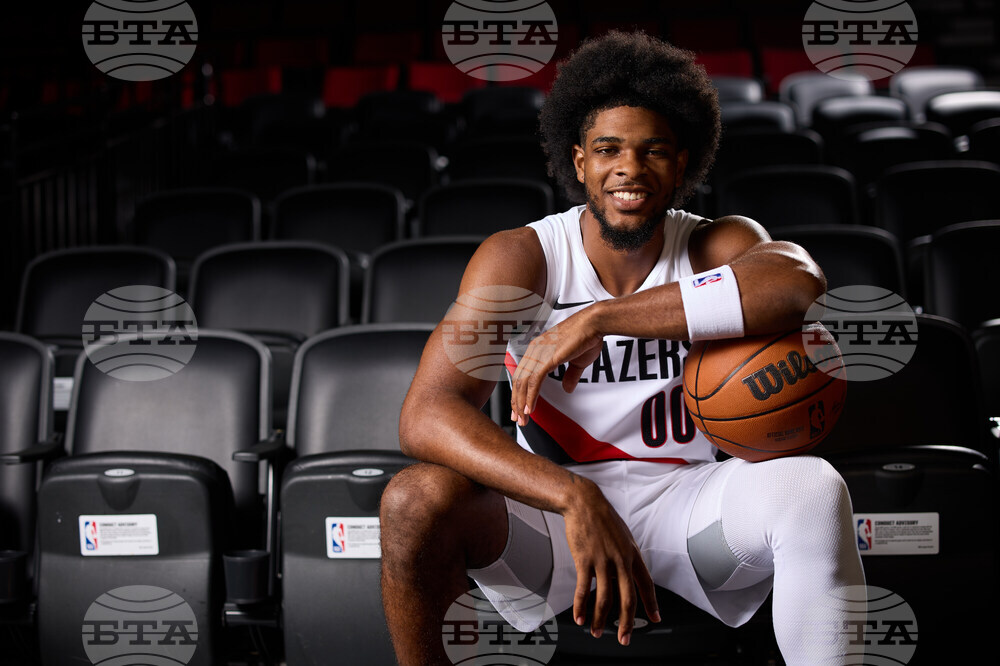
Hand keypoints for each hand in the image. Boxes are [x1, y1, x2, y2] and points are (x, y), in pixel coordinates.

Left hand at [510, 309, 603, 425]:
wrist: (594, 324)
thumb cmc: (587, 337)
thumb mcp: (577, 362)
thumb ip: (570, 375)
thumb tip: (567, 388)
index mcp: (538, 349)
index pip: (523, 374)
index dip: (520, 392)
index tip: (520, 408)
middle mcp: (534, 350)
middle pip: (519, 380)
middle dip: (517, 402)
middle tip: (518, 419)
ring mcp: (539, 354)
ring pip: (523, 383)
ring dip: (522, 403)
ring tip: (523, 419)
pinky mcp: (547, 358)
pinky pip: (534, 381)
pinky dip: (530, 397)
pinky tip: (530, 409)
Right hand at [563, 477, 660, 644]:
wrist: (584, 503)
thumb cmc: (602, 518)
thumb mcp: (623, 536)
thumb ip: (625, 556)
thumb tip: (624, 574)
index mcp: (633, 554)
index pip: (646, 584)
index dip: (652, 603)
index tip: (655, 619)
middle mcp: (621, 560)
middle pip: (627, 598)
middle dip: (626, 623)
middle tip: (624, 638)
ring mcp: (603, 561)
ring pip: (605, 598)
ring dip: (599, 619)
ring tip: (595, 631)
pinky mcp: (585, 560)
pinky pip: (584, 589)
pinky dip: (581, 606)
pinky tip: (579, 617)